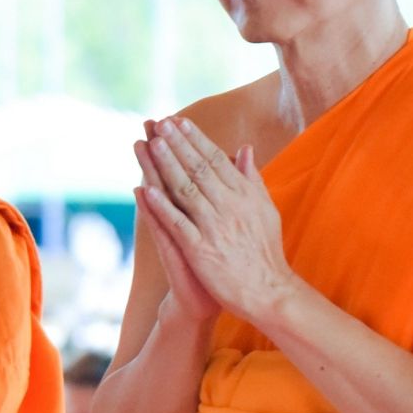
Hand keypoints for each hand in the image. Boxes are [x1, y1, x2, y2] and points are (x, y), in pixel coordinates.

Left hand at [139, 117, 299, 326]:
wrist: (268, 291)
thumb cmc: (264, 251)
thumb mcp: (264, 209)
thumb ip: (252, 178)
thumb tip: (244, 149)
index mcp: (244, 195)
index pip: (216, 160)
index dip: (196, 139)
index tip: (180, 122)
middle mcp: (230, 207)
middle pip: (199, 169)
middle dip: (178, 144)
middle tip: (160, 124)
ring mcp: (214, 227)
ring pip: (186, 190)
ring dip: (167, 166)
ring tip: (151, 145)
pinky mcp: (201, 250)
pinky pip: (178, 224)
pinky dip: (162, 206)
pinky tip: (145, 191)